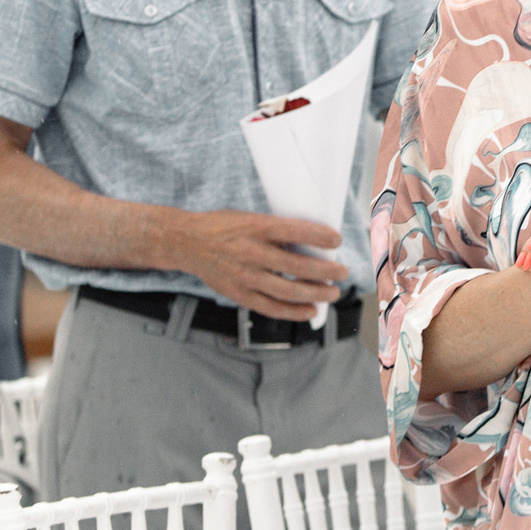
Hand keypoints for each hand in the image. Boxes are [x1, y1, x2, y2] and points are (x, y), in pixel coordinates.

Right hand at [175, 209, 348, 318]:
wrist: (187, 242)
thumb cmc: (224, 226)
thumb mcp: (251, 218)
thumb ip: (277, 231)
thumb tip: (313, 244)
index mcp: (256, 226)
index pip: (296, 230)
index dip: (320, 236)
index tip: (337, 240)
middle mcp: (251, 252)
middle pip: (297, 265)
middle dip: (326, 271)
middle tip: (343, 272)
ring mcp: (244, 276)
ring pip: (288, 290)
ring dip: (315, 293)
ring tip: (332, 292)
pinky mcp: (239, 294)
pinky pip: (271, 307)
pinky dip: (293, 311)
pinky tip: (310, 310)